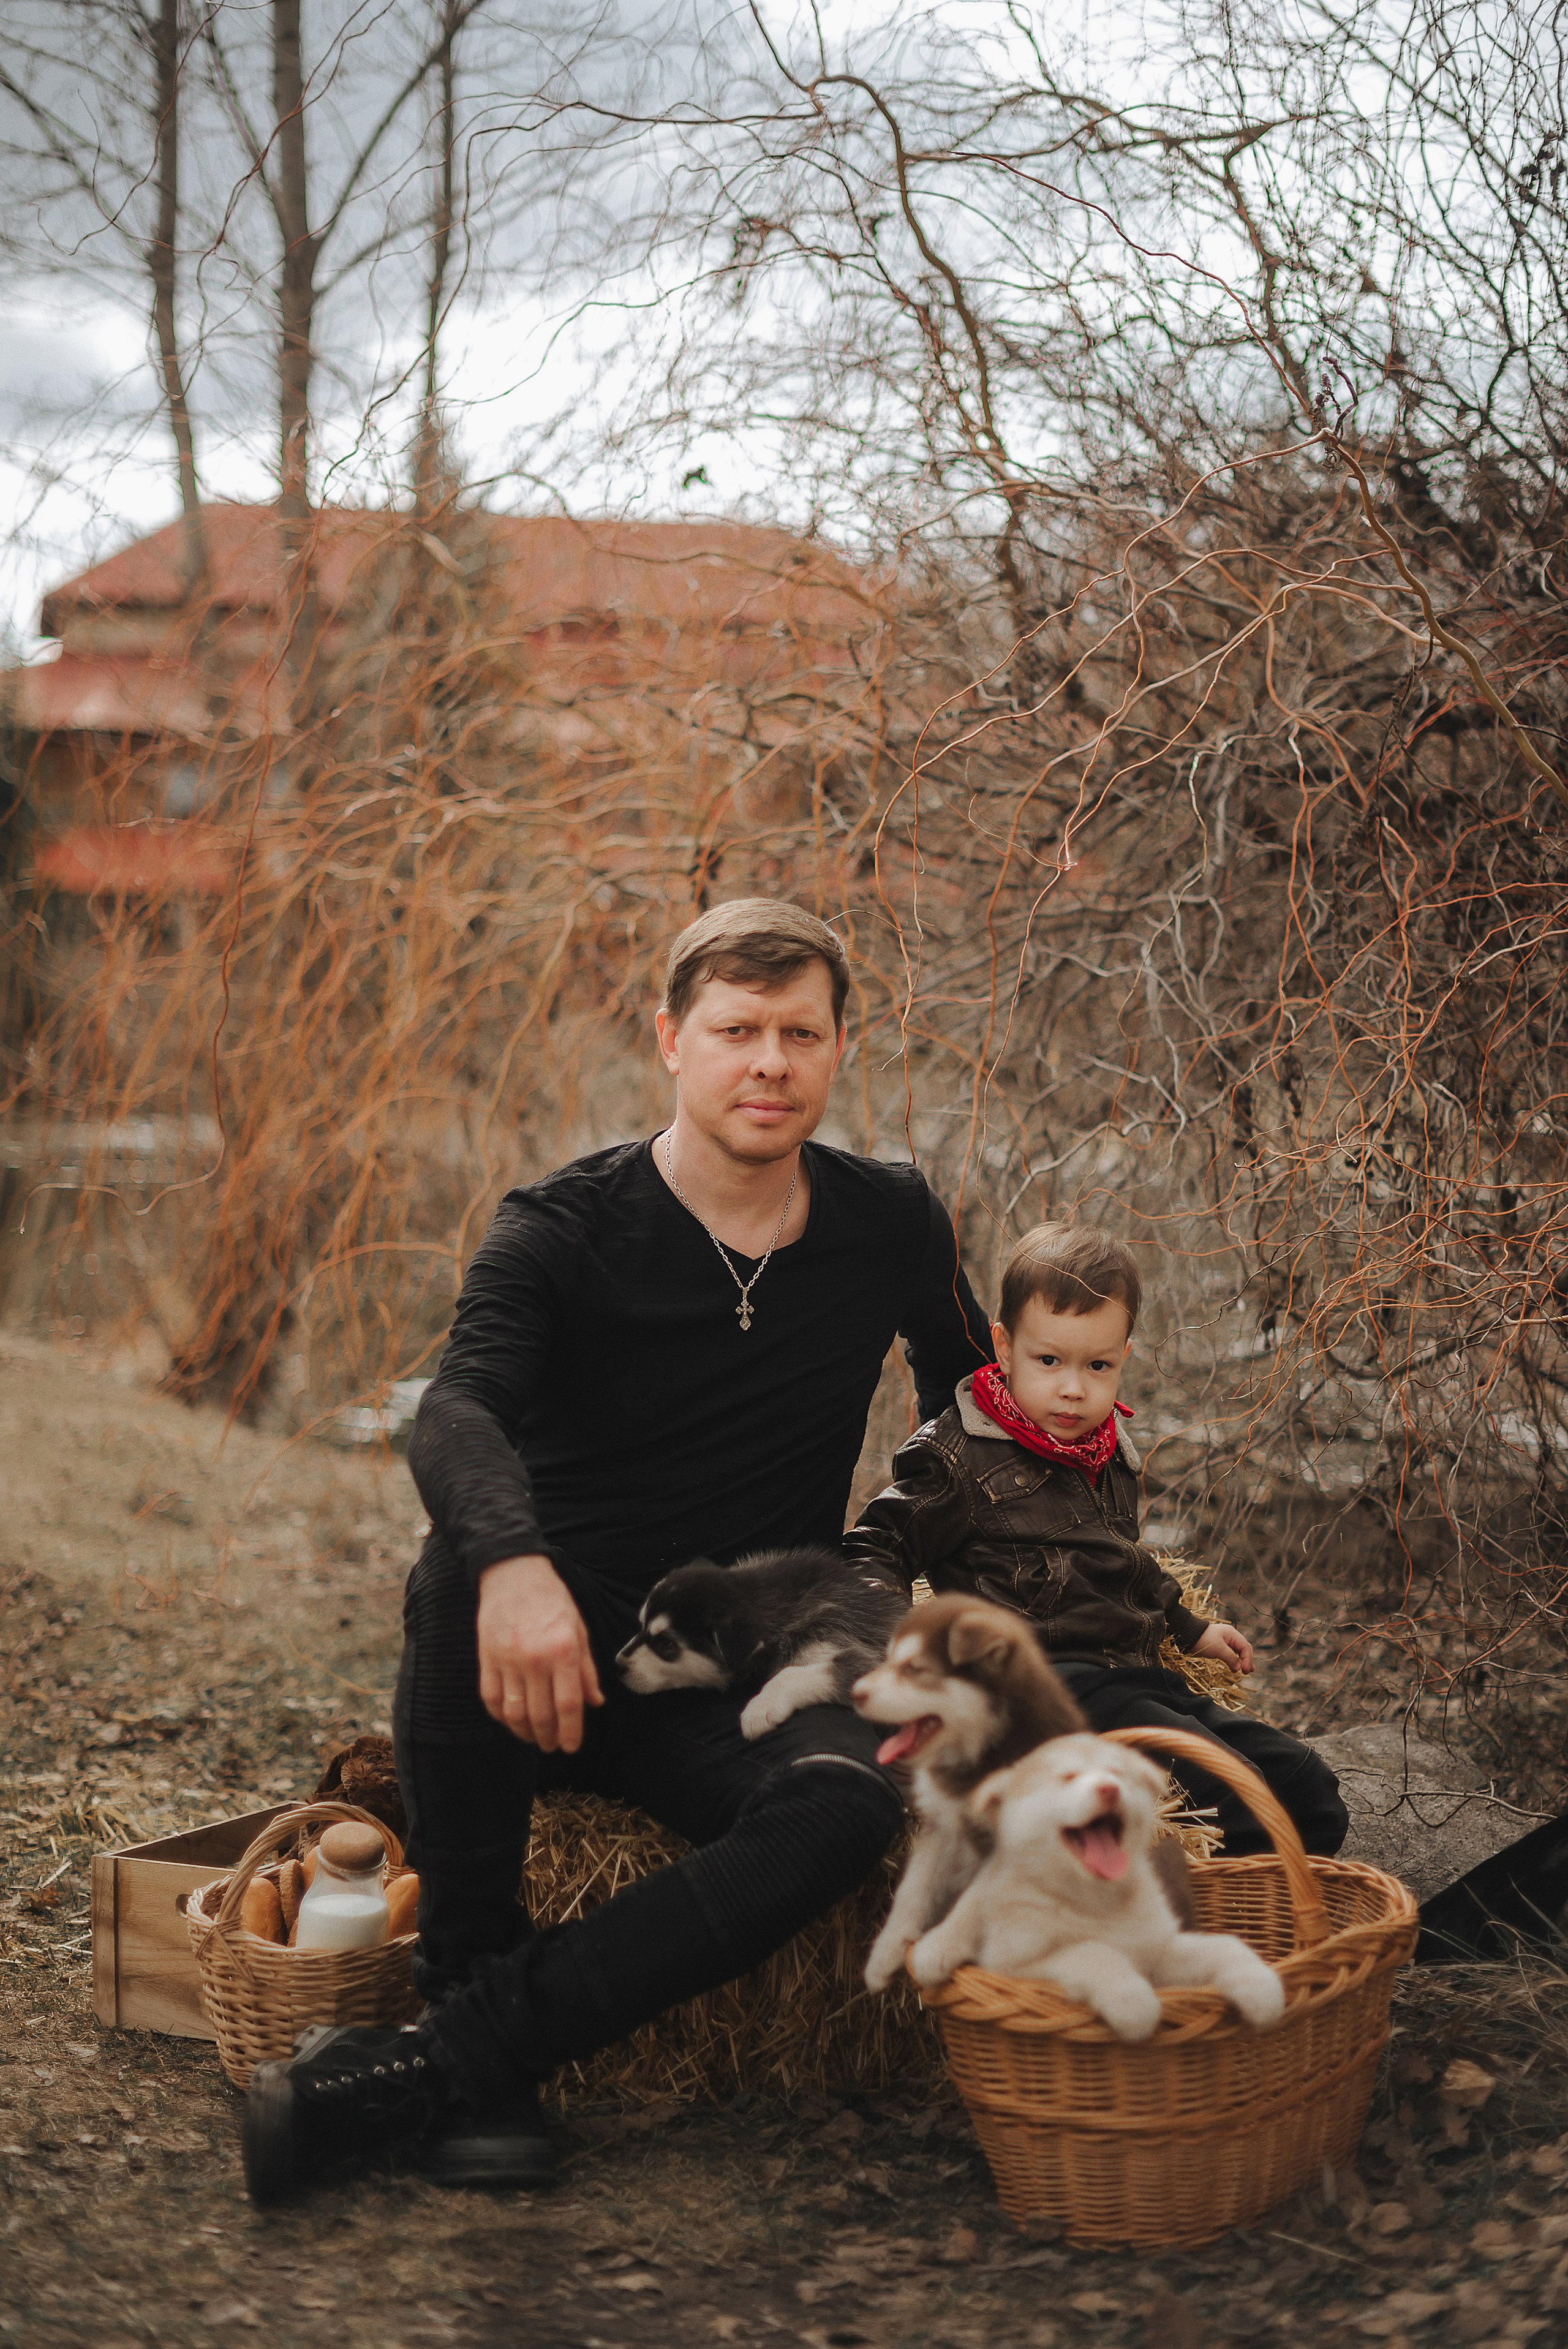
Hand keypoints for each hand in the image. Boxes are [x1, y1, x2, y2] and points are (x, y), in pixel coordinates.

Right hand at [476, 1554, 603, 1750]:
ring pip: (514, 1713)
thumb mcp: (579, 1629)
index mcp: (563, 1650)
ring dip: (524, 1733)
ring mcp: (507, 1660)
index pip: (568, 1705)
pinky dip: (501, 1717)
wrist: (514, 1573)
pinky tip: (512, 1720)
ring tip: (534, 1737)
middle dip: (548, 1738)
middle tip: (553, 1746)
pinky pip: (491, 1699)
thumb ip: (587, 1669)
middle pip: (541, 1715)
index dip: (571, 1733)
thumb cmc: (552, 1600)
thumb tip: (596, 1702)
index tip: (571, 1748)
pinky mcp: (486, 1658)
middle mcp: (535, 1659)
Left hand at [1194, 1621, 1253, 1673]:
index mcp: (1232, 1634)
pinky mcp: (1220, 1648)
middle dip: (1247, 1660)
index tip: (1245, 1670)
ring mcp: (1226, 1643)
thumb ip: (1230, 1658)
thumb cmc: (1203, 1640)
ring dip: (1242, 1662)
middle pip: (1244, 1649)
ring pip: (1238, 1653)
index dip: (1247, 1659)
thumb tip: (1239, 1668)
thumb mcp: (1218, 1648)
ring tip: (1246, 1671)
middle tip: (1247, 1672)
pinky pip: (1231, 1655)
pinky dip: (1234, 1662)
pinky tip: (1236, 1669)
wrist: (1187, 1636)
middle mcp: (1231, 1637)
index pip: (1245, 1647)